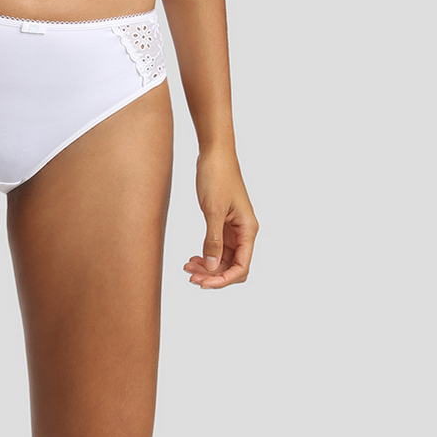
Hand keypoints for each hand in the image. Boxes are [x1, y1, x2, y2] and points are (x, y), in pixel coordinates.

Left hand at [184, 148, 257, 288]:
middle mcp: (243, 232)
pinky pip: (217, 247)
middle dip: (213, 275)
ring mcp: (233, 228)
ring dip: (208, 266)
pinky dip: (206, 254)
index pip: (241, 267)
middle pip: (232, 266)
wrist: (214, 152)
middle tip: (190, 277)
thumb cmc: (217, 176)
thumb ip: (212, 240)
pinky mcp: (222, 222)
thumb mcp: (212, 210)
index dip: (223, 279)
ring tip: (188, 268)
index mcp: (248, 230)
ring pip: (223, 258)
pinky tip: (192, 258)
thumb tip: (212, 268)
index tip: (203, 283)